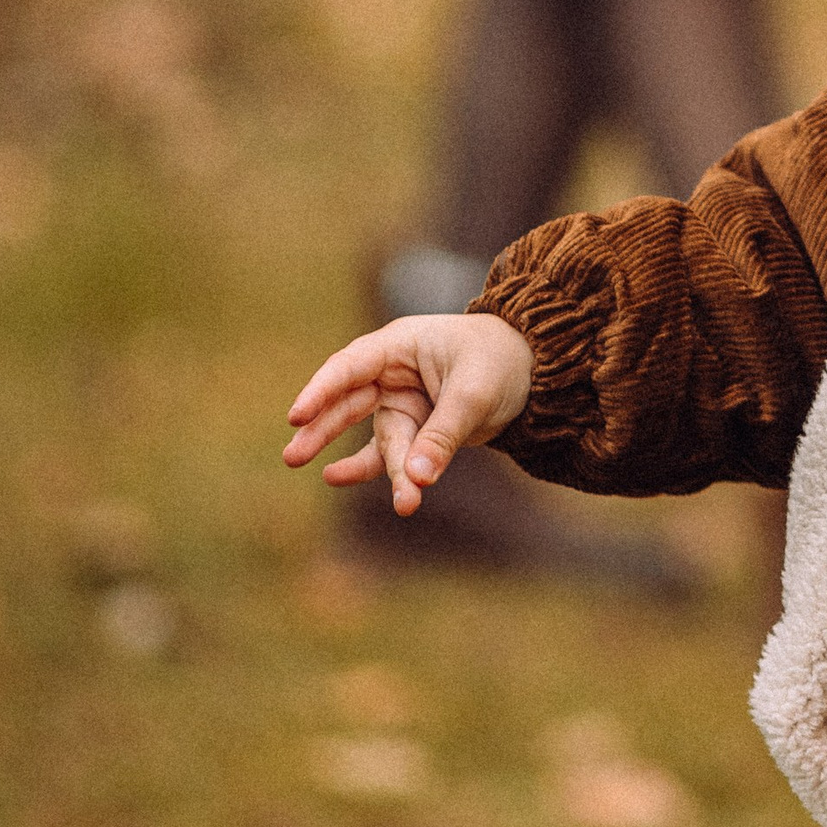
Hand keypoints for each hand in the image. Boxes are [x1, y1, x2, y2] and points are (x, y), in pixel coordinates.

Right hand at [282, 313, 533, 514]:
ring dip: (371, 468)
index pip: (350, 366)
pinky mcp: (416, 430)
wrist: (535, 371)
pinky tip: (335, 477)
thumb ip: (443, 435)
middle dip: (322, 430)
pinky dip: (371, 470)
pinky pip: (389, 454)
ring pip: (381, 439)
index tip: (296, 415)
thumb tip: (417, 479)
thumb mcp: (475, 393)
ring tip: (338, 482)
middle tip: (292, 457)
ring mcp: (402, 403)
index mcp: (401, 345)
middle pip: (349, 403)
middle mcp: (393, 373)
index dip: (322, 390)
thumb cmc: (501, 362)